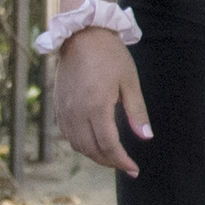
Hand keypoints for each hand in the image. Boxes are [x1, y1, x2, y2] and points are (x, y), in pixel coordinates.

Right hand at [55, 26, 150, 176]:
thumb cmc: (110, 56)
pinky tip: (94, 142)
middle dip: (109, 161)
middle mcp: (77, 113)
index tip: (134, 169)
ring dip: (94, 155)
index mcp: (96, 108)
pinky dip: (81, 144)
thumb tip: (146, 137)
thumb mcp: (130, 82)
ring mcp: (64, 111)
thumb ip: (137, 112)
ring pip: (77, 145)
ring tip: (112, 156)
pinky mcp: (58, 107)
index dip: (122, 161)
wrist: (82, 35)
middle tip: (126, 165)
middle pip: (91, 150)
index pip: (109, 146)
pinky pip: (68, 135)